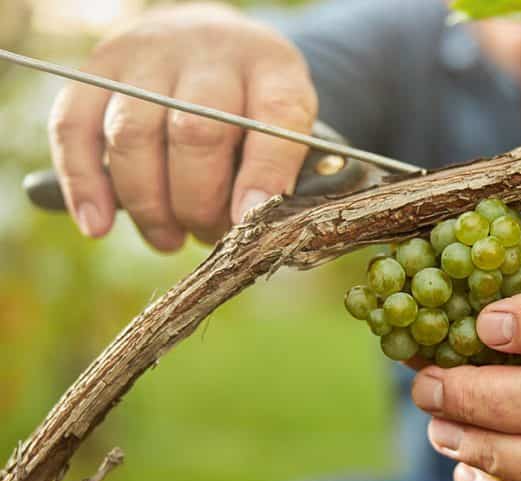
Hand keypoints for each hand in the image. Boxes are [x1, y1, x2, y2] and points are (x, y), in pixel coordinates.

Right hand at [47, 2, 316, 250]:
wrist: (211, 40)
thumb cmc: (253, 102)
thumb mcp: (285, 124)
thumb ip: (280, 168)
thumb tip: (253, 224)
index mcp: (270, 68)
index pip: (277, 113)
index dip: (265, 171)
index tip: (249, 219)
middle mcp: (208, 53)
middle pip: (195, 132)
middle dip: (199, 203)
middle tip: (208, 236)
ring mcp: (147, 57)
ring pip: (133, 134)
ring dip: (148, 205)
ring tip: (167, 239)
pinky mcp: (98, 69)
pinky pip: (74, 126)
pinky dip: (83, 181)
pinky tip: (97, 225)